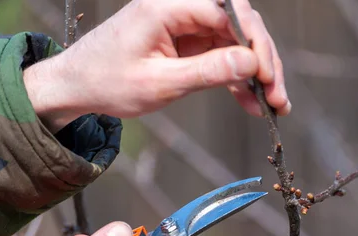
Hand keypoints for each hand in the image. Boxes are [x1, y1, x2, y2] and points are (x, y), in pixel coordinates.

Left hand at [24, 0, 289, 130]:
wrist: (79, 86)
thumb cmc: (108, 82)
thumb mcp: (159, 83)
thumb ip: (207, 71)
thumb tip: (251, 63)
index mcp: (166, 6)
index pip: (227, 13)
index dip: (254, 44)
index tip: (268, 77)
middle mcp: (180, 8)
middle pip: (239, 24)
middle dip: (263, 59)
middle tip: (277, 94)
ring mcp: (186, 25)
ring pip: (236, 41)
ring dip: (257, 72)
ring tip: (274, 104)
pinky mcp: (188, 42)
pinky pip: (222, 55)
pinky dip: (238, 78)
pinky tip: (252, 102)